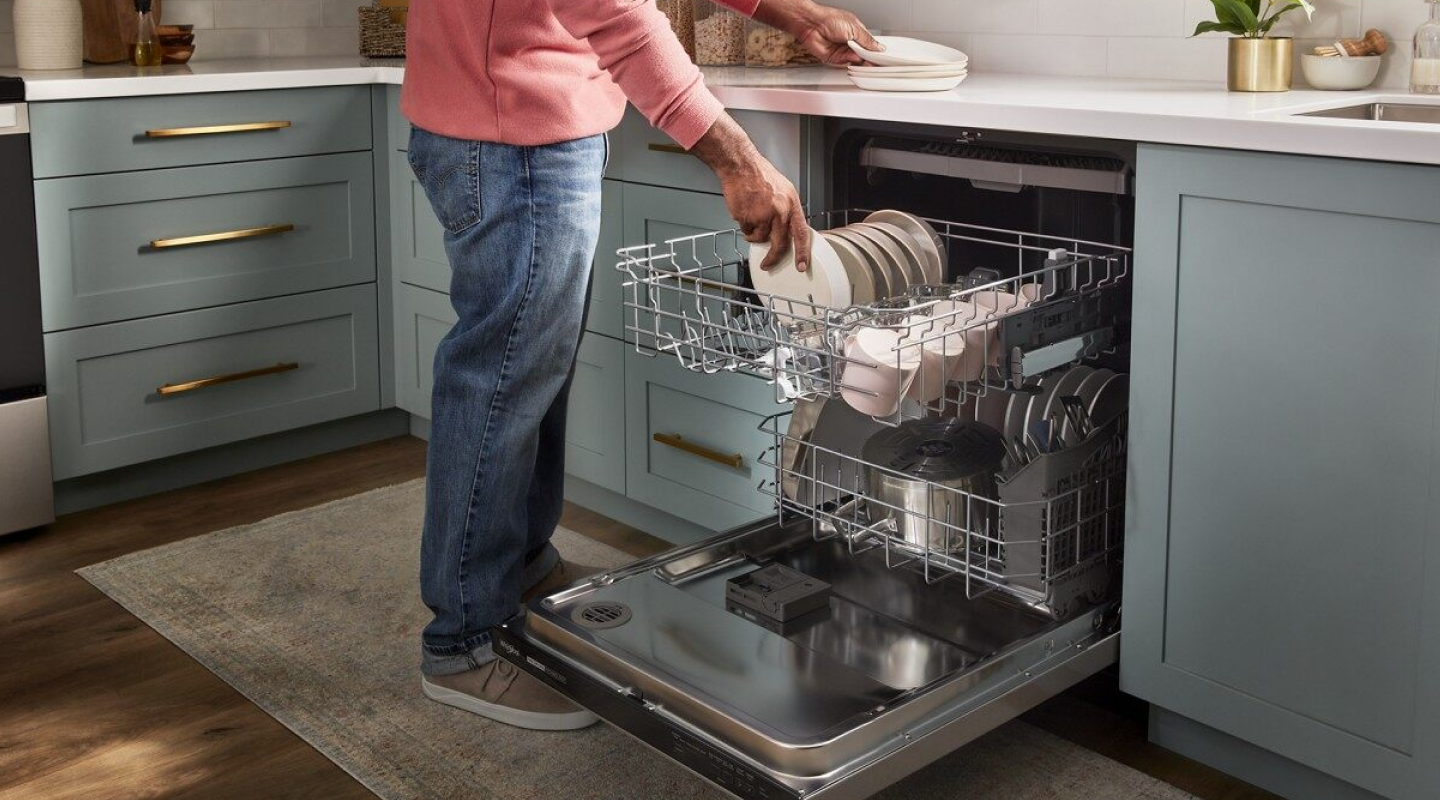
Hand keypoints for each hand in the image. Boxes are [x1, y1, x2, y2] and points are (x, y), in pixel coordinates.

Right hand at [690, 114, 810, 271]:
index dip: (802, 252)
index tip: (802, 265)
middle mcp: (779, 211)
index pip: (801, 233)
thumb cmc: (760, 175)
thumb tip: (786, 231)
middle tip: (767, 264)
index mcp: (791, 204)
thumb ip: (786, 211)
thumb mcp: (783, 190)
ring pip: (760, 238)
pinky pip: (746, 230)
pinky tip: (744, 210)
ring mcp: (763, 215)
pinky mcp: (747, 217)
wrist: (741, 165)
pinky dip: (744, 225)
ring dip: (754, 234)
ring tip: (751, 217)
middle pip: (779, 244)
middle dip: (773, 257)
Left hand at [755, 0, 880, 65]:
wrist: (811, 25)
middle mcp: (850, 41)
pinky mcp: (835, 58)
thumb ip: (867, 40)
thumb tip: (879, 48)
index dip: (876, 51)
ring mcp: (843, 50)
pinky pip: (846, 63)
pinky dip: (852, 63)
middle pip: (864, 55)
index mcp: (857, 32)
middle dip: (870, 58)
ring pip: (857, 60)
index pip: (870, 44)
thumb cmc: (829, 19)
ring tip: (868, 61)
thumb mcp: (854, 28)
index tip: (883, 58)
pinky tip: (856, 60)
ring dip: (862, 62)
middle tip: (877, 62)